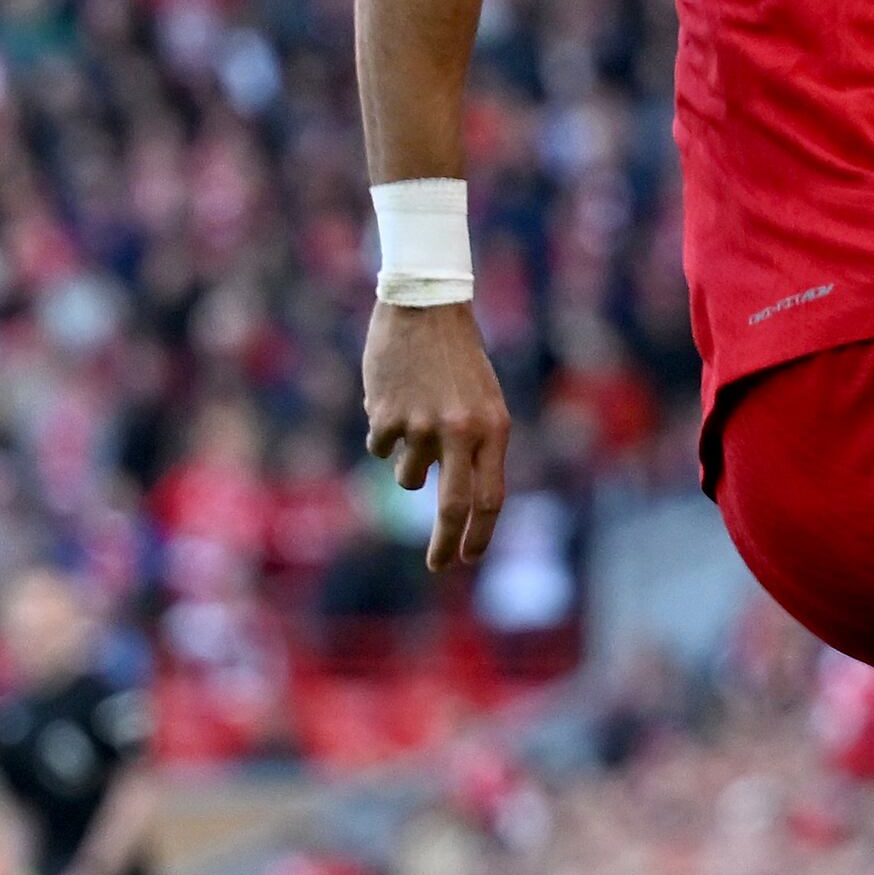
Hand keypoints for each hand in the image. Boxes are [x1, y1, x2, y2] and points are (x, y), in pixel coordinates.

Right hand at [359, 299, 513, 571]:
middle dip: (446, 543)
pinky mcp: (386, 415)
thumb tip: (458, 507)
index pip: (490, 496)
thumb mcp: (483, 403)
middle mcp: (461, 431)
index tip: (469, 558)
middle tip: (439, 566)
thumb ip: (475, 451)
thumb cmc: (458, 361)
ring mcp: (421, 425)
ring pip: (408, 477)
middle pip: (453, 505)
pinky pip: (380, 448)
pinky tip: (392, 399)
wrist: (425, 308)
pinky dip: (384, 435)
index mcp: (494, 428)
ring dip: (407, 463)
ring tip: (415, 419)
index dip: (480, 534)